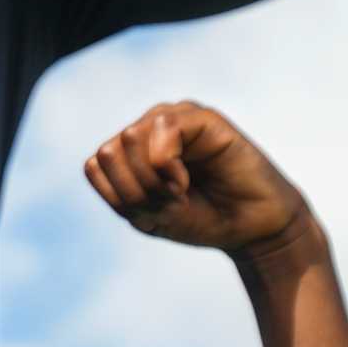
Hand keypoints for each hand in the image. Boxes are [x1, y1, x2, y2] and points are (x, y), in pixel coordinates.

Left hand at [84, 101, 312, 258]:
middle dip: (136, 189)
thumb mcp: (148, 215)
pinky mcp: (202, 117)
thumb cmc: (201, 219)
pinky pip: (161, 130)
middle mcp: (148, 129)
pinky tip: (186, 180)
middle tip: (170, 202)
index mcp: (130, 152)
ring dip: (153, 180)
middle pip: (109, 153)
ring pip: (128, 140)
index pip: (96, 166)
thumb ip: (121, 189)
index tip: (153, 212)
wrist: (251, 230)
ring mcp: (175, 119)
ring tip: (181, 191)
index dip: (120, 198)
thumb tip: (109, 149)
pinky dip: (168, 167)